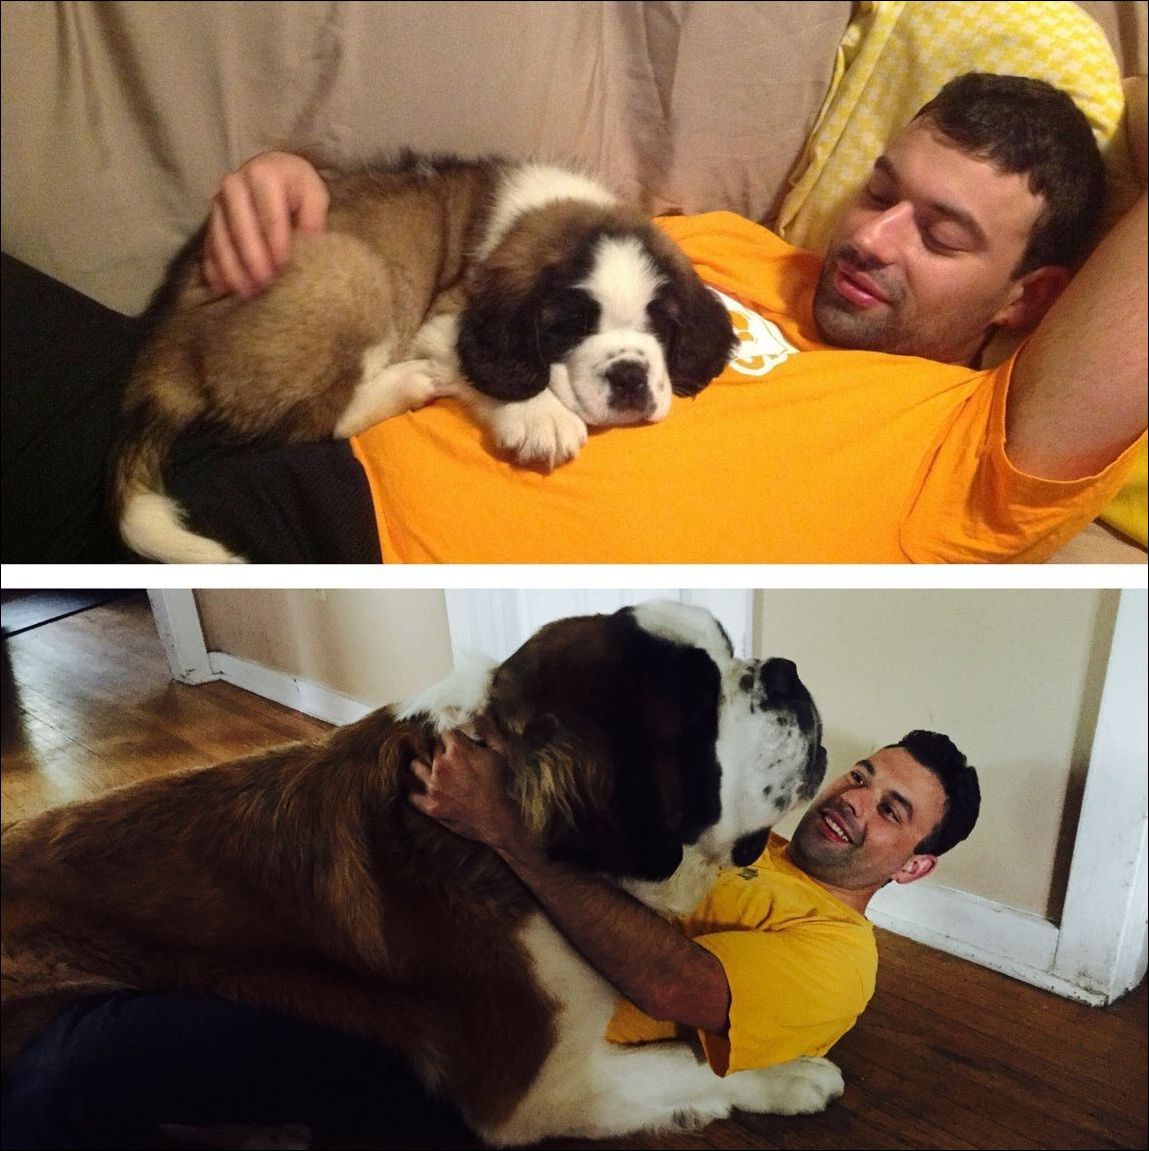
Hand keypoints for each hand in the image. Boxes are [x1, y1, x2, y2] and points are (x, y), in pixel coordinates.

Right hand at [201, 151, 329, 298]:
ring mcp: (219, 203)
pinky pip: (209, 246)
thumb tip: (312, 241)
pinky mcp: (211, 219)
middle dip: (252, 259)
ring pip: (221, 238)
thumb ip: (314, 215)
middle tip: (264, 286)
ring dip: (232, 268)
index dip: (276, 244)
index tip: (283, 268)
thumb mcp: (313, 193)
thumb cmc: (297, 187)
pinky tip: (221, 289)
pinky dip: (214, 268)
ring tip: (245, 294)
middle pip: (241, 228)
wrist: (272, 172)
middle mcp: (235, 185)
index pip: (270, 215)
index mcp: (263, 175)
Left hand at [408, 720, 525, 852]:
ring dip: (422, 765)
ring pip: (415, 766)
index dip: (451, 736)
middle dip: (439, 750)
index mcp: (458, 750)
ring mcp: (432, 786)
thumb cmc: (498, 784)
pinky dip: (414, 791)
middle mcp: (441, 765)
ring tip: (429, 769)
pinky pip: (411, 794)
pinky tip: (419, 788)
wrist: (495, 818)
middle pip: (431, 748)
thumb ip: (488, 730)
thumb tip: (478, 714)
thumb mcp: (499, 753)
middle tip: (449, 758)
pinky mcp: (429, 805)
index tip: (454, 741)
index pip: (444, 732)